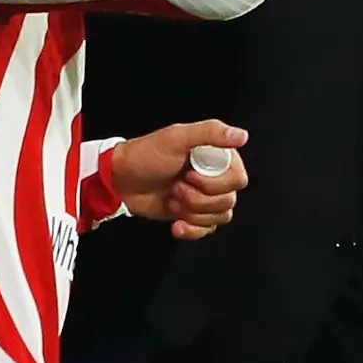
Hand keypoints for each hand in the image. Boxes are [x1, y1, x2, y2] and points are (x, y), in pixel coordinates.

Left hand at [109, 118, 250, 237]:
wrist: (121, 181)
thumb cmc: (145, 156)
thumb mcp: (177, 137)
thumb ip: (210, 133)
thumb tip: (241, 135)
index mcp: (217, 156)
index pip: (237, 179)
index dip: (213, 183)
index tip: (189, 174)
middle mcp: (215, 176)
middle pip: (228, 201)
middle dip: (197, 198)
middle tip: (176, 185)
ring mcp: (205, 197)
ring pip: (219, 217)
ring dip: (191, 211)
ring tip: (172, 197)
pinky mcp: (194, 215)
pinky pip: (208, 230)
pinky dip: (191, 230)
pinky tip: (176, 224)